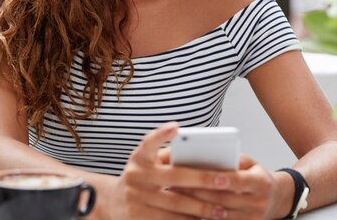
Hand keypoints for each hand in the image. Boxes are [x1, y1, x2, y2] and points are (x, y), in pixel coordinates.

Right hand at [94, 122, 238, 219]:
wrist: (111, 202)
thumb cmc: (141, 177)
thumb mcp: (146, 162)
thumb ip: (168, 157)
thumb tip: (202, 155)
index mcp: (139, 158)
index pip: (148, 142)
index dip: (161, 134)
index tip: (176, 126)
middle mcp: (136, 176)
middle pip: (174, 177)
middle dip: (202, 180)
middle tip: (225, 181)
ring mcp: (136, 199)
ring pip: (176, 204)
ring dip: (201, 207)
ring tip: (221, 209)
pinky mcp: (138, 218)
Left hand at [172, 155, 285, 219]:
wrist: (277, 199)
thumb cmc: (257, 176)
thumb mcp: (251, 164)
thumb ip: (233, 161)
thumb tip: (208, 157)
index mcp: (260, 182)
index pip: (237, 181)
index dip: (218, 179)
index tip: (198, 174)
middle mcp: (258, 202)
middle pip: (224, 199)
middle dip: (198, 192)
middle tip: (175, 184)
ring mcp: (252, 218)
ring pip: (220, 215)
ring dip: (196, 206)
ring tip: (177, 197)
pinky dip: (204, 218)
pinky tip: (189, 211)